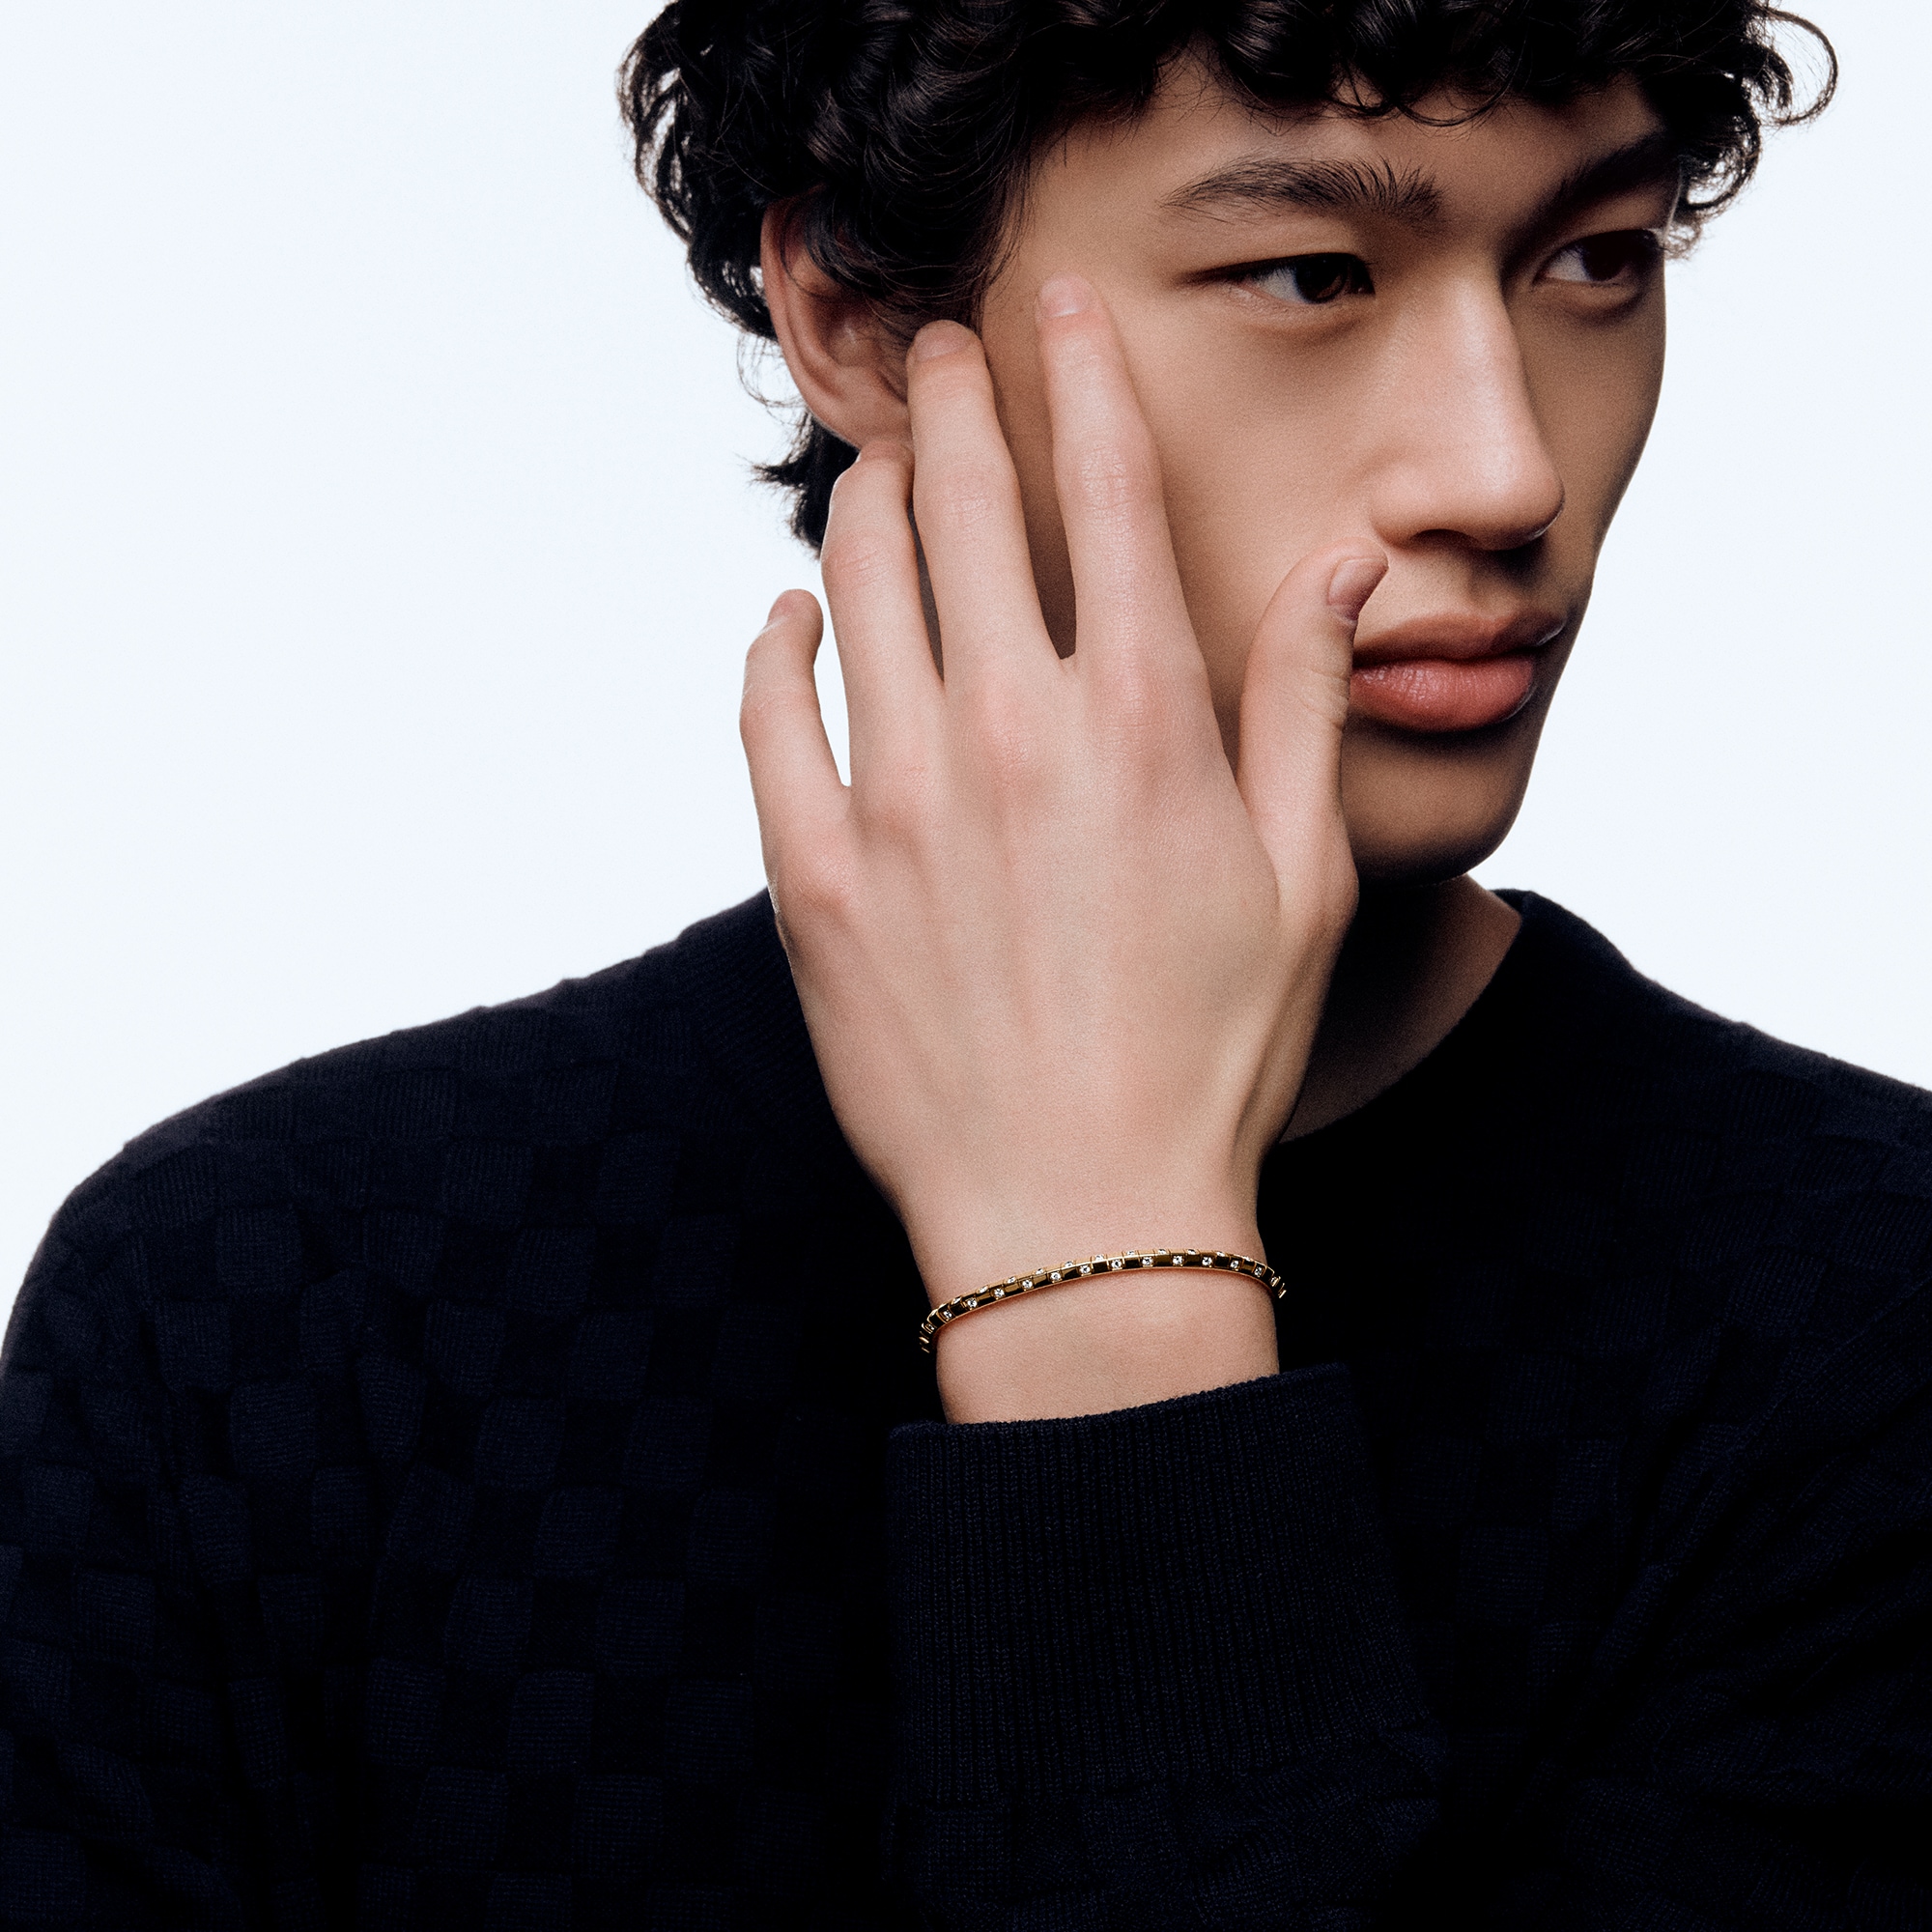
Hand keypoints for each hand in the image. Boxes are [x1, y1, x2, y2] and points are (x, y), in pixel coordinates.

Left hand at [742, 274, 1381, 1420]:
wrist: (1080, 1217)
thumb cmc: (1209, 1058)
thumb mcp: (1300, 878)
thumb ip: (1302, 701)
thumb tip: (1338, 563)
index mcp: (1142, 724)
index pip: (1105, 490)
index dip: (1081, 373)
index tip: (1058, 305)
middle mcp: (1011, 733)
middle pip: (967, 505)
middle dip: (953, 400)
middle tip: (938, 350)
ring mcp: (897, 802)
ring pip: (857, 586)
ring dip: (866, 500)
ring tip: (876, 466)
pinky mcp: (813, 879)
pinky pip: (767, 717)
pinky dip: (774, 644)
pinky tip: (787, 617)